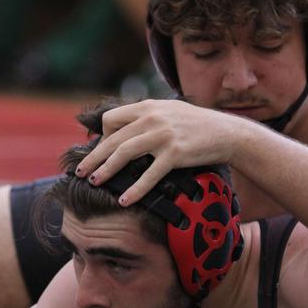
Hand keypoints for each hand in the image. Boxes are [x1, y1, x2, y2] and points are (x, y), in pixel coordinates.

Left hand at [75, 100, 240, 204]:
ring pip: (124, 153)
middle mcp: (152, 118)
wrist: (227, 132)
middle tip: (80, 172)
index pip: (111, 119)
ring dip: (106, 170)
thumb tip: (123, 130)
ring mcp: (163, 136)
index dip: (102, 136)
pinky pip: (149, 174)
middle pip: (112, 139)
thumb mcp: (168, 112)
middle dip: (93, 157)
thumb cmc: (196, 125)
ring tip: (95, 182)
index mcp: (147, 107)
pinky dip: (135, 189)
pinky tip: (124, 200)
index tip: (100, 152)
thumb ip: (146, 117)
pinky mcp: (175, 154)